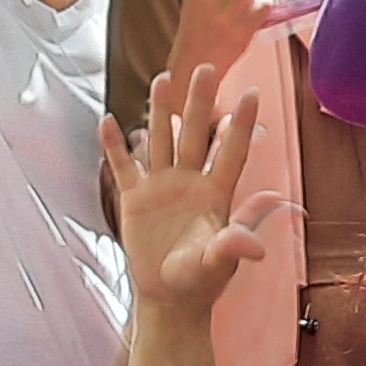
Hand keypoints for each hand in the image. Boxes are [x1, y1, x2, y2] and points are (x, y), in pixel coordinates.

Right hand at [95, 61, 276, 314]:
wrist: (169, 297)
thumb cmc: (201, 280)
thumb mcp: (219, 262)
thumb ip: (234, 246)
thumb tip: (258, 245)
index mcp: (217, 193)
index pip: (232, 152)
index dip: (242, 124)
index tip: (253, 93)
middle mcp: (190, 182)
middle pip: (196, 135)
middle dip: (200, 102)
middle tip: (207, 68)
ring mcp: (161, 187)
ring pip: (161, 141)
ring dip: (160, 111)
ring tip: (162, 79)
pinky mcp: (135, 199)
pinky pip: (123, 167)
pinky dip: (114, 146)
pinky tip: (107, 120)